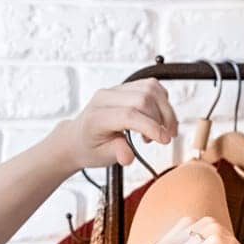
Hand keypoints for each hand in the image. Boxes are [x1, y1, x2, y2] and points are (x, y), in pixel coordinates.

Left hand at [55, 79, 179, 171]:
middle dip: (161, 119)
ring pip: (150, 88)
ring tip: (163, 129)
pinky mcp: (125, 87)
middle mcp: (105, 98)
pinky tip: (159, 117)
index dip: (151, 127)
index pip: (129, 115)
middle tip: (164, 138)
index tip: (164, 140)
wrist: (78, 138)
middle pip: (143, 98)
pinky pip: (150, 86)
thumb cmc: (90, 147)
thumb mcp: (102, 157)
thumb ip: (117, 153)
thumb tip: (128, 156)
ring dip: (164, 109)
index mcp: (97, 117)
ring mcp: (115, 89)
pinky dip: (161, 101)